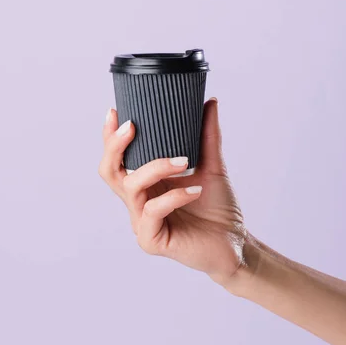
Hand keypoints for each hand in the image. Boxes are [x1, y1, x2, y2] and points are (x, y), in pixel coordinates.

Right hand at [99, 98, 246, 288]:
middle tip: (132, 126)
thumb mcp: (213, 166)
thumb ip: (207, 136)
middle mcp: (138, 202)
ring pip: (132, 187)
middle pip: (110, 171)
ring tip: (184, 160)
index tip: (116, 111)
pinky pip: (153, 211)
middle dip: (115, 146)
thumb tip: (209, 102)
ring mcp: (141, 222)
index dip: (110, 137)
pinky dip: (174, 196)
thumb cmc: (218, 208)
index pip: (118, 159)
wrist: (235, 242)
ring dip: (156, 167)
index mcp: (146, 185)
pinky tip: (195, 190)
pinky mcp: (151, 240)